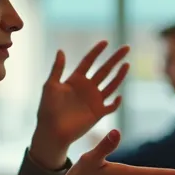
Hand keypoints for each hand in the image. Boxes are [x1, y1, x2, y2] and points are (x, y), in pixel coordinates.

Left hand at [32, 41, 129, 166]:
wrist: (51, 131)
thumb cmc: (47, 109)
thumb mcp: (50, 86)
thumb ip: (57, 69)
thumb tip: (61, 50)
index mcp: (76, 79)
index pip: (89, 61)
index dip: (96, 51)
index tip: (105, 42)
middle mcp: (87, 88)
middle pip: (104, 69)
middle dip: (115, 59)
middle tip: (126, 48)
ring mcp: (94, 100)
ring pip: (111, 85)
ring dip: (119, 75)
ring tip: (126, 64)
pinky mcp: (98, 113)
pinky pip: (111, 106)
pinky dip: (116, 102)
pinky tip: (119, 96)